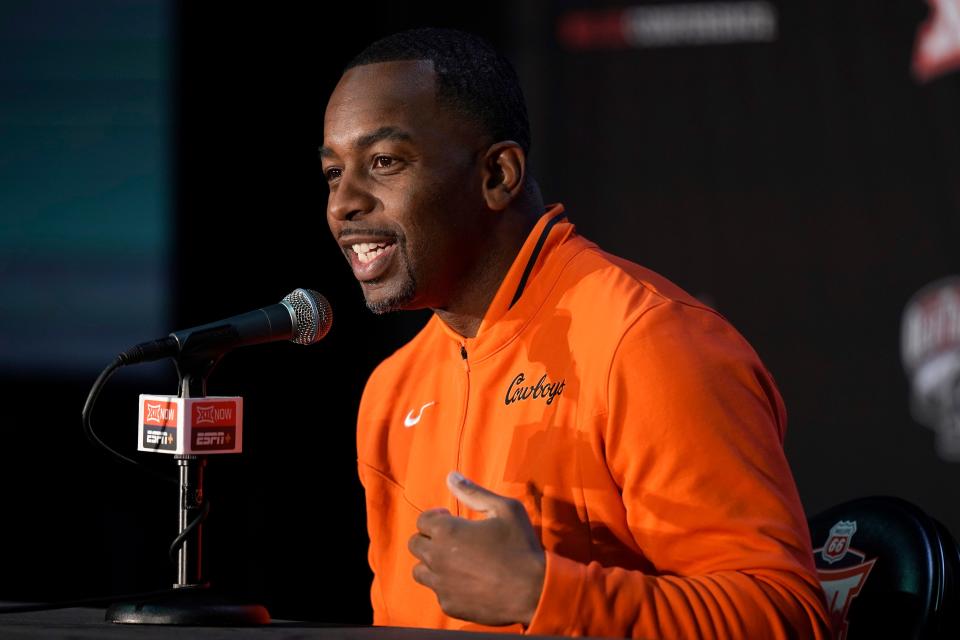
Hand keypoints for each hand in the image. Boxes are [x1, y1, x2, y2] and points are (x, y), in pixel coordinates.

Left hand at [407, 471, 545, 626]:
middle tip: (451, 540)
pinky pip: (437, 592)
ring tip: (454, 561)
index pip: (422, 520)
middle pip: (415, 544)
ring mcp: (441, 584)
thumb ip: (473, 492)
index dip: (436, 517)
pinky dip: (446, 586)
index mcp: (447, 531)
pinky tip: (466, 581)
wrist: (533, 591)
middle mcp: (437, 557)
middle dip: (429, 538)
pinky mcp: (449, 605)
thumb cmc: (520, 546)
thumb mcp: (505, 509)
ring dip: (432, 563)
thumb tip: (451, 476)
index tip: (450, 519)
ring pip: (419, 571)